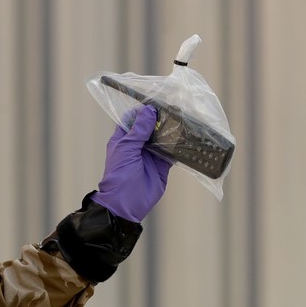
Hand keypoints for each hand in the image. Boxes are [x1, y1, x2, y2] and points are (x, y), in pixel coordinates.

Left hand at [90, 105, 171, 221]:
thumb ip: (138, 130)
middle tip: (174, 108)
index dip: (142, 110)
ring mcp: (150, 155)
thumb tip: (148, 111)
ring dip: (170, 131)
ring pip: (162, 138)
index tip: (155, 102)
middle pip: (150, 127)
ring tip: (182, 119)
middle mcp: (137, 145)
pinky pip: (171, 152)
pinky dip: (178, 146)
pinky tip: (186, 137)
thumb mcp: (127, 149)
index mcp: (123, 139)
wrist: (126, 204)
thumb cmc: (119, 175)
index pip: (132, 119)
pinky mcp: (162, 165)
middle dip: (160, 119)